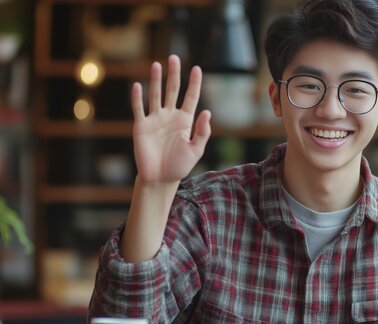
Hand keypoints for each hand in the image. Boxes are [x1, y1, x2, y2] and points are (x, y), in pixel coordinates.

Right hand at [131, 55, 211, 183]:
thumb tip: (207, 112)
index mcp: (185, 121)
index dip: (194, 83)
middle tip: (174, 57)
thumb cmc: (179, 166)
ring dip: (156, 80)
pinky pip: (139, 109)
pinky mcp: (141, 126)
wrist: (160, 178)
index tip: (197, 68)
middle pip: (172, 90)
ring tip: (157, 65)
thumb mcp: (196, 150)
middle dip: (174, 74)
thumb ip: (202, 132)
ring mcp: (155, 120)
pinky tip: (138, 85)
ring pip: (155, 95)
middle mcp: (170, 116)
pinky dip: (137, 97)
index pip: (190, 97)